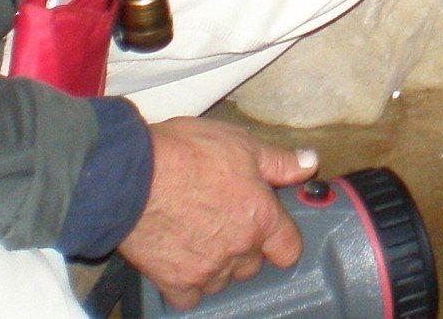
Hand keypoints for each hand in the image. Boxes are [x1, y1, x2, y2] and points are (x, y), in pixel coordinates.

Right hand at [117, 118, 317, 309]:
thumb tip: (310, 163)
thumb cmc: (187, 153)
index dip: (281, 240)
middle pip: (253, 265)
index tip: (271, 232)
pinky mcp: (175, 282)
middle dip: (245, 248)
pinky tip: (180, 262)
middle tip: (225, 222)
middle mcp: (239, 249)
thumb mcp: (241, 145)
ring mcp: (207, 269)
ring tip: (200, 238)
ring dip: (217, 266)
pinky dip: (187, 285)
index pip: (288, 248)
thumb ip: (279, 161)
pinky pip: (190, 297)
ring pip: (223, 280)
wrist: (133, 175)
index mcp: (261, 217)